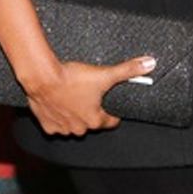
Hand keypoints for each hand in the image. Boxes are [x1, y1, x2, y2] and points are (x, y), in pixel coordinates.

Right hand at [24, 55, 155, 136]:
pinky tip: (58, 103)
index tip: (110, 103)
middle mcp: (79, 128)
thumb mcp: (104, 74)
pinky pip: (56, 125)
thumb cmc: (71, 78)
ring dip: (74, 114)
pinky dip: (57, 116)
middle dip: (91, 110)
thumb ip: (128, 70)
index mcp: (94, 119)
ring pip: (73, 124)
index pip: (111, 121)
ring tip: (72, 97)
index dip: (112, 111)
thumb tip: (150, 64)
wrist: (42, 77)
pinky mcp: (47, 125)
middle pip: (91, 122)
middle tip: (88, 94)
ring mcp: (62, 128)